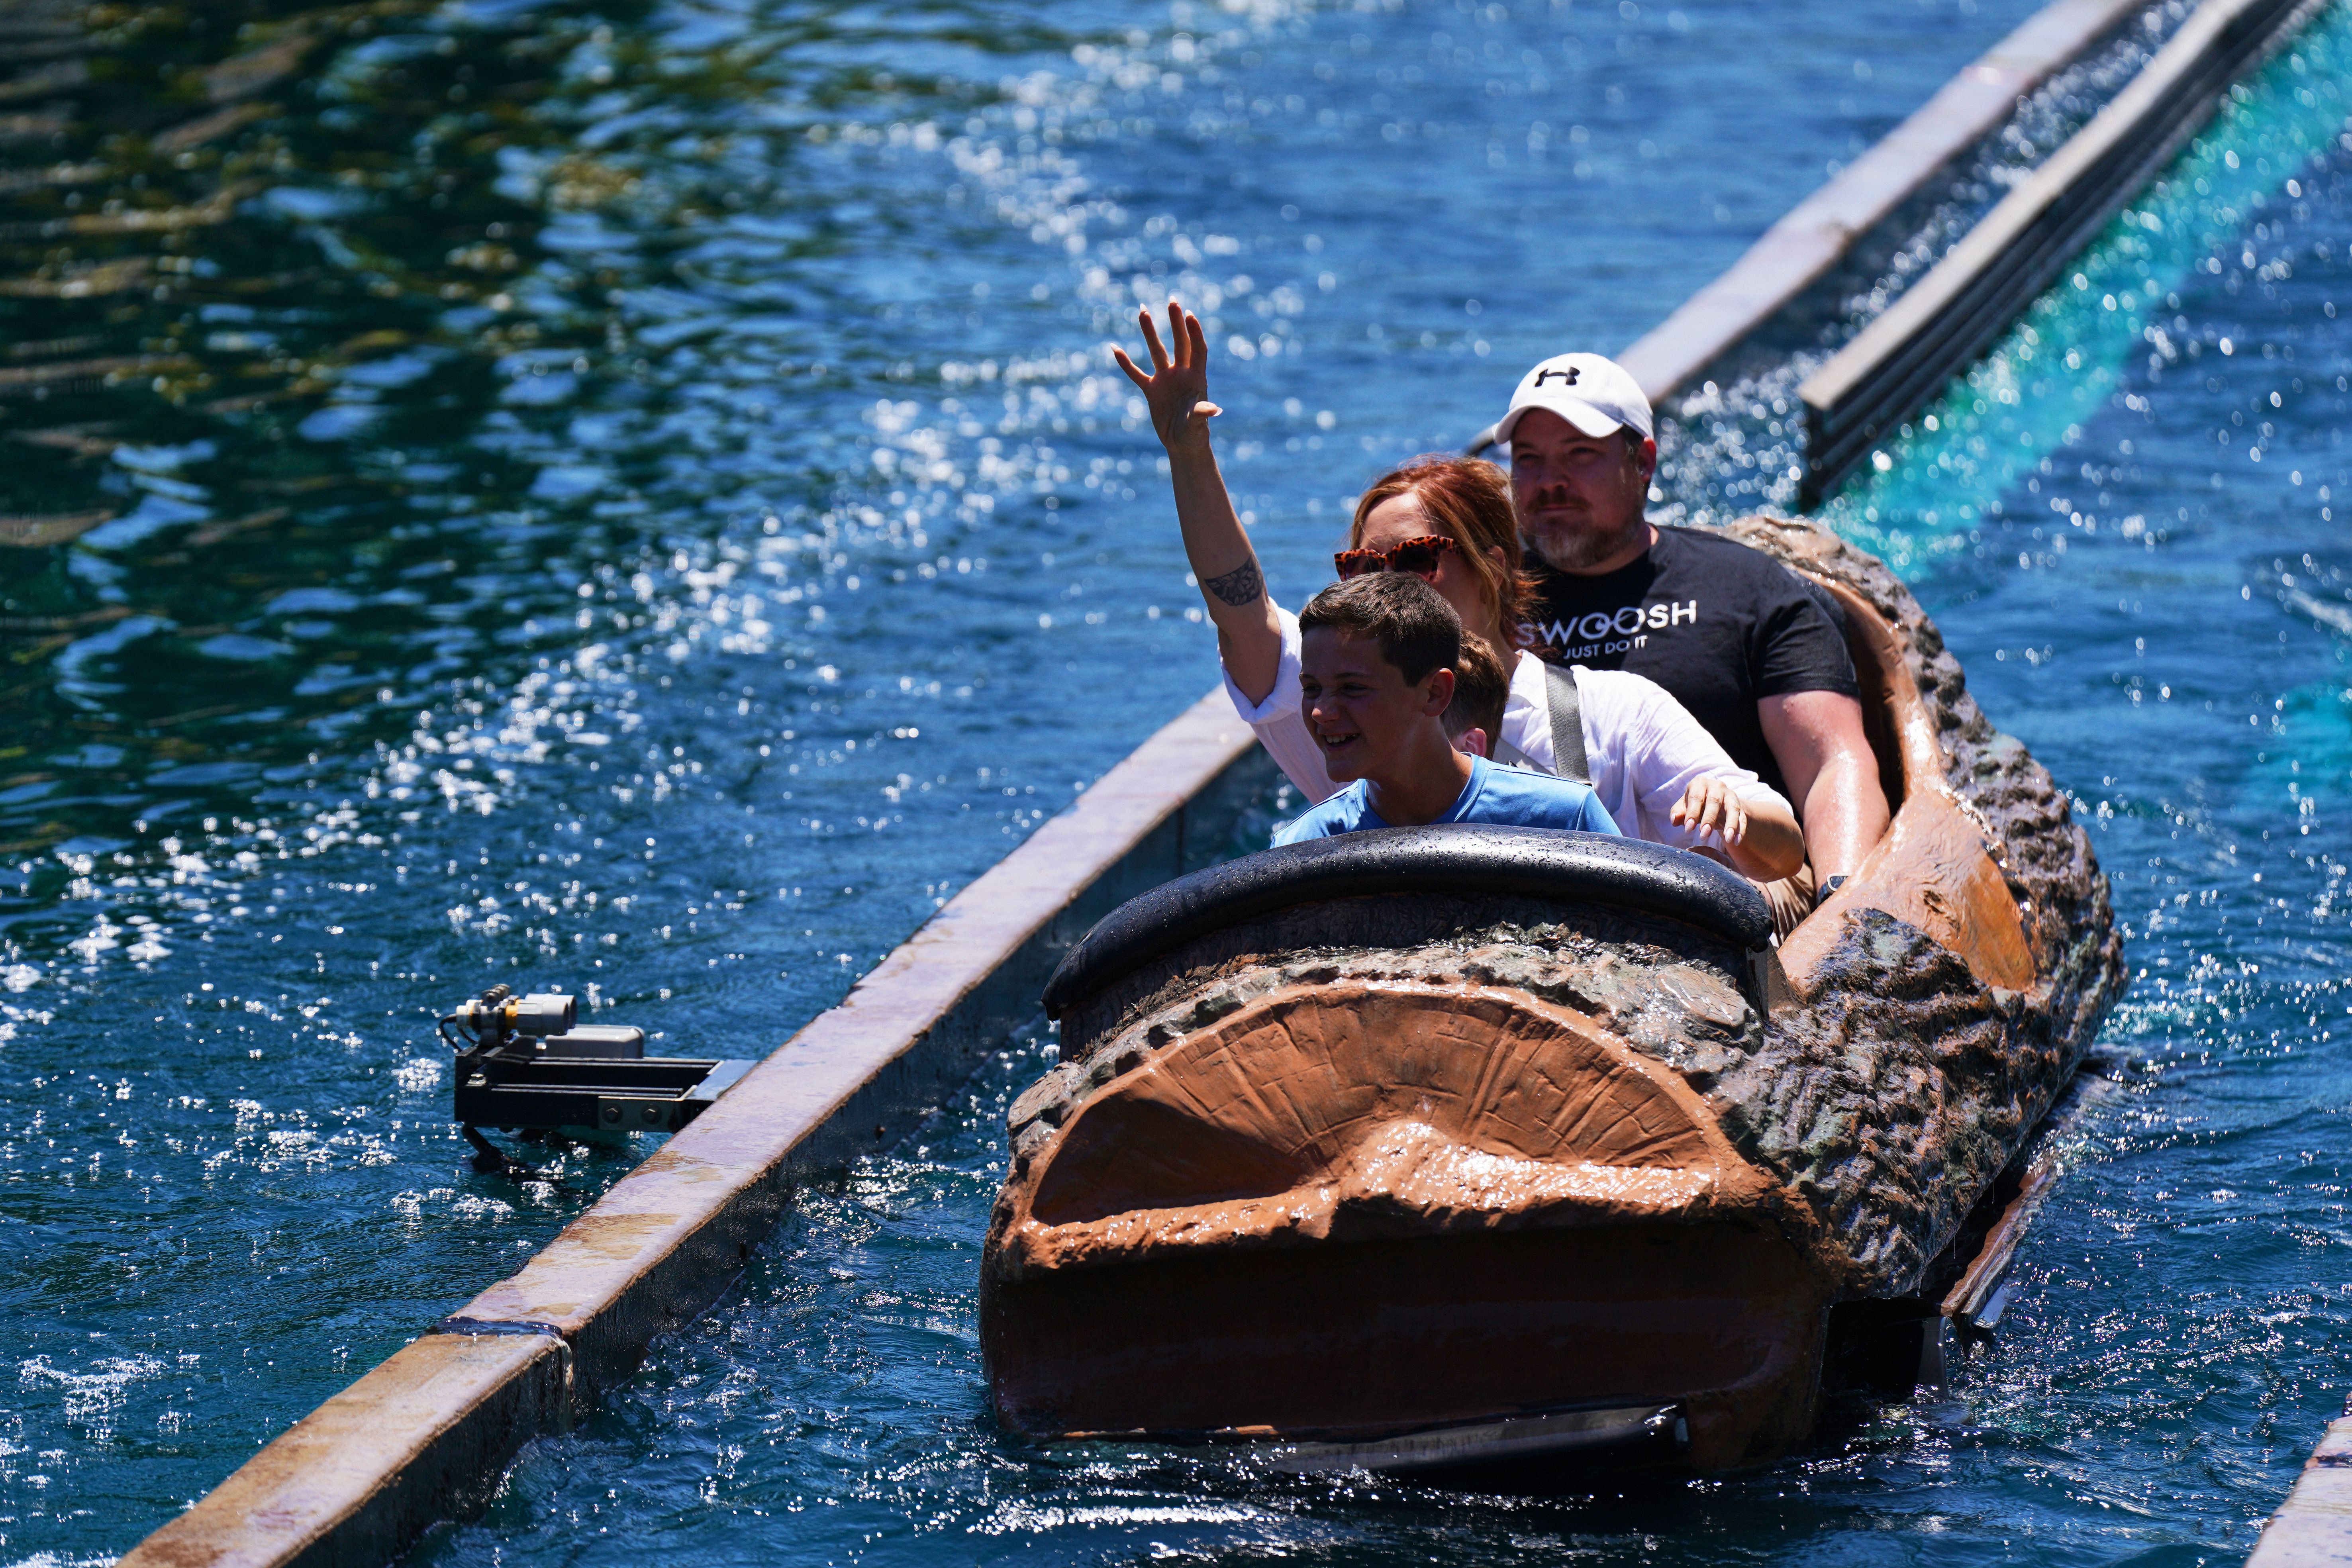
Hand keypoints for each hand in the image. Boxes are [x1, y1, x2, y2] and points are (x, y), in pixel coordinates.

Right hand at [1112, 300, 1220, 455]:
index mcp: (1196, 378)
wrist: (1183, 446)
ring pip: (1156, 351)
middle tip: (1172, 301)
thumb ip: (1202, 414)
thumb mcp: (1199, 425)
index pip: (1197, 349)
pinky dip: (1126, 363)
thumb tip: (1214, 409)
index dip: (1194, 332)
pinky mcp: (1151, 391)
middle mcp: (1181, 374)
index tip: (1189, 314)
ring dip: (1149, 332)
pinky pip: (1136, 374)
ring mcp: (1165, 380)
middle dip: (1175, 323)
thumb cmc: (1195, 435)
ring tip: (1142, 310)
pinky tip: (1114, 348)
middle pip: (1179, 343)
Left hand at [1669, 776, 1749, 850]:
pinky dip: (1740, 830)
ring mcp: (1730, 795)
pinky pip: (1742, 817)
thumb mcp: (1684, 807)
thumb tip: (1674, 820)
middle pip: (1714, 801)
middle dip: (1709, 819)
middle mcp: (1717, 786)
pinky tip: (1736, 841)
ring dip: (1731, 824)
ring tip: (1727, 839)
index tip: (1688, 829)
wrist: (1715, 802)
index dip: (1692, 813)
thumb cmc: (1695, 804)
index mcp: (1699, 783)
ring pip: (1733, 808)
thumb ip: (1678, 813)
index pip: (1696, 797)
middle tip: (1703, 836)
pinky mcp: (1740, 806)